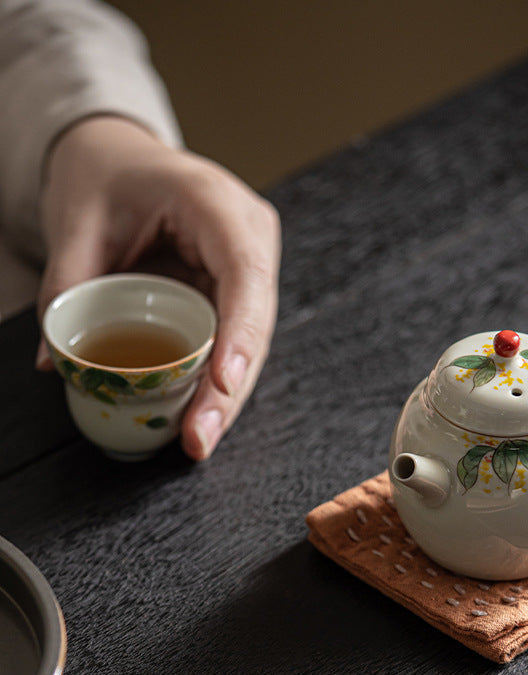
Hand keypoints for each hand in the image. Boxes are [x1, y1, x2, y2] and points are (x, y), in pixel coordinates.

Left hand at [37, 116, 280, 459]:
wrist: (121, 161)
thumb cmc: (107, 176)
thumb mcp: (77, 219)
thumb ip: (66, 285)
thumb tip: (54, 361)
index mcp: (218, 205)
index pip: (244, 275)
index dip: (240, 333)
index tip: (223, 383)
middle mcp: (249, 239)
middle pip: (253, 324)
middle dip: (228, 390)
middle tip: (199, 439)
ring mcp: (249, 271)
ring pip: (249, 345)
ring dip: (224, 399)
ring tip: (196, 442)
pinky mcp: (235, 297)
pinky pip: (231, 345)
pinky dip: (214, 385)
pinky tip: (195, 422)